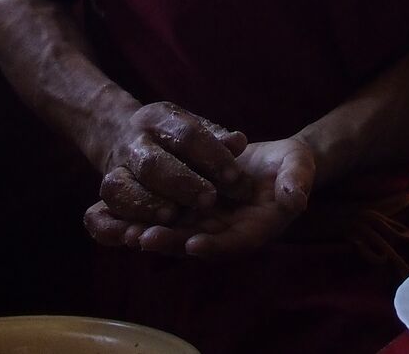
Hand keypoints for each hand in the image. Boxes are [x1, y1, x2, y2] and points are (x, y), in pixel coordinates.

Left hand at [85, 136, 314, 257]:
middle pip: (195, 242)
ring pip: (172, 231)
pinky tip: (108, 214)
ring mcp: (204, 221)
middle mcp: (224, 232)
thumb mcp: (299, 168)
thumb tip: (296, 199)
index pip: (234, 243)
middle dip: (171, 241)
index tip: (196, 243)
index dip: (216, 245)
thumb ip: (297, 183)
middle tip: (145, 238)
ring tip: (121, 230)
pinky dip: (137, 216)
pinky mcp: (187, 207)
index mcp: (254, 229)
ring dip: (146, 232)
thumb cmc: (292, 166)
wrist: (275, 163)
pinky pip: (161, 215)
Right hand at [90, 101, 249, 231]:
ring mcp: (113, 169)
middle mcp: (133, 143)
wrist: (119, 131)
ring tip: (172, 217)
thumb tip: (239, 142)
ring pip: (119, 188)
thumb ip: (216, 140)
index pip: (187, 135)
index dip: (212, 156)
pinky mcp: (102, 195)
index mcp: (159, 119)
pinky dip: (108, 228)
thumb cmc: (173, 136)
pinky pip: (95, 215)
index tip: (235, 177)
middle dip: (181, 183)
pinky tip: (129, 238)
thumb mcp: (193, 127)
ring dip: (146, 205)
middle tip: (208, 200)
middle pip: (152, 164)